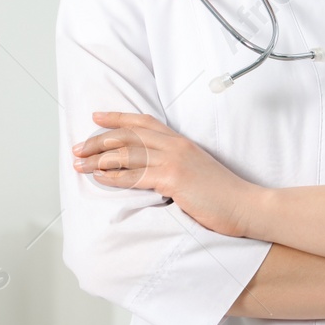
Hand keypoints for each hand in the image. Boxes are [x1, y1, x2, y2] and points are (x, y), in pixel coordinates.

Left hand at [71, 112, 262, 237]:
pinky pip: (135, 175)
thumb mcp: (197, 170)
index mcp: (181, 142)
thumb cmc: (223, 195)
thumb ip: (175, 165)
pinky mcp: (173, 179)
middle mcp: (176, 146)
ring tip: (80, 165)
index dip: (118, 118)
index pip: (144, 122)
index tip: (97, 118)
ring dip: (99, 159)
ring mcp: (174, 161)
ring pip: (127, 154)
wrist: (246, 205)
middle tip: (79, 148)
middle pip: (129, 135)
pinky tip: (100, 178)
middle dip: (99, 140)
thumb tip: (151, 171)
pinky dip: (114, 176)